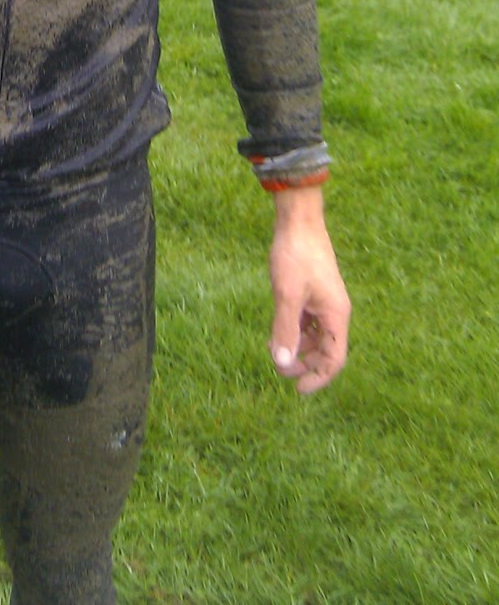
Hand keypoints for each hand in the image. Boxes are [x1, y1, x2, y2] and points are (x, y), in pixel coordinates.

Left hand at [268, 186, 349, 394]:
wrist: (298, 219)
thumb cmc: (295, 255)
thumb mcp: (286, 295)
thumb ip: (285, 329)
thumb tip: (282, 363)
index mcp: (336, 315)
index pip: (335, 359)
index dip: (319, 378)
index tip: (298, 390)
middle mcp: (334, 311)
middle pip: (326, 351)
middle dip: (305, 365)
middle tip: (279, 370)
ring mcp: (323, 301)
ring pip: (315, 337)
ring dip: (298, 349)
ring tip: (273, 351)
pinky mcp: (312, 292)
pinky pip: (307, 322)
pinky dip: (294, 332)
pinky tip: (275, 334)